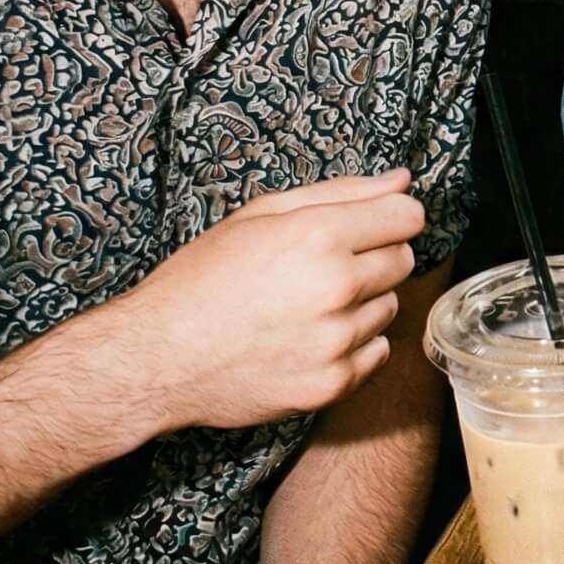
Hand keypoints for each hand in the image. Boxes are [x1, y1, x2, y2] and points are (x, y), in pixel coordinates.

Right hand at [119, 172, 424, 434]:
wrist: (155, 359)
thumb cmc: (203, 280)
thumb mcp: (262, 215)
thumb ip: (342, 192)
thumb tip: (402, 179)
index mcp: (319, 235)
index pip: (408, 216)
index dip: (390, 217)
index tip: (369, 227)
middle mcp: (335, 286)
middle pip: (403, 260)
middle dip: (374, 257)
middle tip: (324, 268)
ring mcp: (335, 340)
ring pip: (389, 306)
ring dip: (362, 304)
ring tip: (307, 307)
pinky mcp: (331, 383)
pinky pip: (377, 352)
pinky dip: (353, 346)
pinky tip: (309, 340)